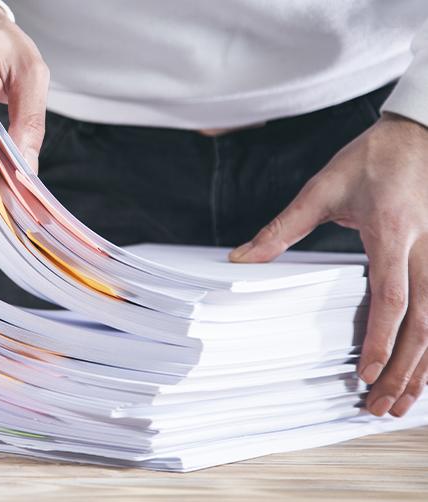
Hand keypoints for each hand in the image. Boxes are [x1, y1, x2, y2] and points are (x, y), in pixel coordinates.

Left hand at [229, 113, 427, 416]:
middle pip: (426, 322)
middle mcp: (427, 248)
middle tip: (379, 405)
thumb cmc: (369, 160)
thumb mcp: (320, 189)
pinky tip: (424, 373)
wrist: (418, 133)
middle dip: (404, 369)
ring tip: (400, 403)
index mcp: (391, 232)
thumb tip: (239, 259)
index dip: (383, 339)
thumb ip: (281, 229)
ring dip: (425, 367)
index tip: (368, 373)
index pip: (393, 296)